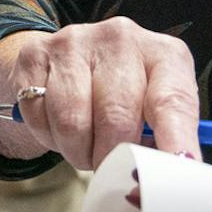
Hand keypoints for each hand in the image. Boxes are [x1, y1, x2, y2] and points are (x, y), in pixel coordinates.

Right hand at [0, 20, 200, 168]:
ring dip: (78, 151)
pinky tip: (59, 127)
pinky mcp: (35, 54)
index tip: (176, 170)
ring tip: (86, 146)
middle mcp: (121, 39)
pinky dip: (49, 137)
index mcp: (163, 54)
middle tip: (111, 168)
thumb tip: (169, 173)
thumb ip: (165, 138)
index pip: (173, 102)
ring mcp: (75, 42)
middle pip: (117, 117)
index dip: (175, 141)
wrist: (67, 61)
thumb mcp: (153, 107)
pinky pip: (39, 117)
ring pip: (73, 122)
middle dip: (112, 157)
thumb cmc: (121, 94)